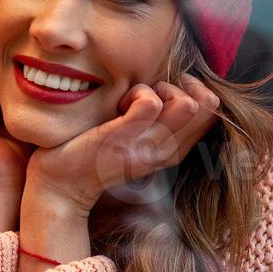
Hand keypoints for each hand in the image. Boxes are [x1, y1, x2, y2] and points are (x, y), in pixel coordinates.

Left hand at [25, 76, 220, 218]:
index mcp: (172, 151)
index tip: (167, 89)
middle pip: (206, 106)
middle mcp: (165, 152)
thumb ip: (157, 123)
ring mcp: (146, 147)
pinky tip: (119, 104)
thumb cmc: (96, 154)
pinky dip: (136, 92)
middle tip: (150, 93)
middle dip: (180, 86)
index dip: (196, 90)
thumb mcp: (136, 142)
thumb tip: (173, 87)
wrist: (61, 185)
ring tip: (135, 98)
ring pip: (186, 103)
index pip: (211, 114)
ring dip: (159, 88)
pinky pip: (150, 102)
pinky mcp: (123, 140)